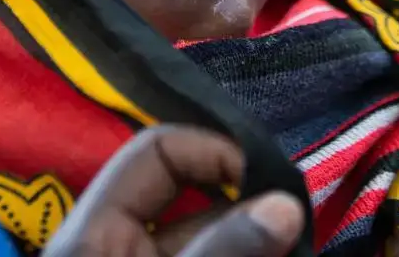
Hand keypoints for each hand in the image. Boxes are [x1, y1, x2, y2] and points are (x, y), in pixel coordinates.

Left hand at [45, 126, 303, 256]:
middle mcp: (121, 244)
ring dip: (258, 237)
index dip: (214, 151)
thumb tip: (286, 204)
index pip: (158, 151)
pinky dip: (248, 254)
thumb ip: (218, 250)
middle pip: (197, 201)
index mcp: (96, 231)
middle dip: (250, 203)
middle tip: (302, 222)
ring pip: (214, 239)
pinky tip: (286, 253)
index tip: (271, 184)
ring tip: (300, 242)